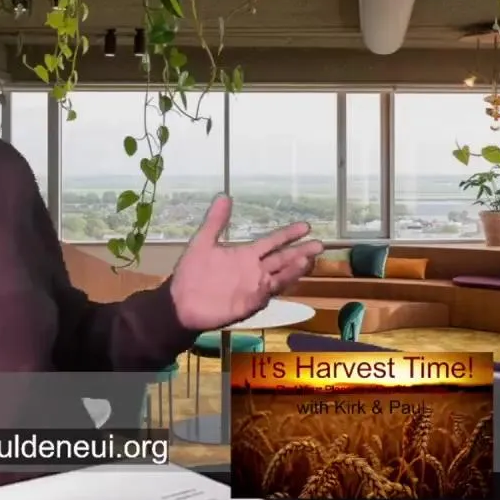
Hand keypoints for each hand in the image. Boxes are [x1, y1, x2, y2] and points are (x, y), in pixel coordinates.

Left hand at [170, 194, 323, 330]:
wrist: (180, 302)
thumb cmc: (192, 274)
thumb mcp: (202, 242)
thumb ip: (215, 222)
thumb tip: (224, 195)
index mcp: (247, 255)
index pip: (273, 242)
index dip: (289, 235)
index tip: (306, 226)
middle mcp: (255, 271)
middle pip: (283, 260)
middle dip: (301, 252)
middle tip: (319, 245)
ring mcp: (253, 288)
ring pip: (279, 278)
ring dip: (293, 270)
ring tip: (306, 261)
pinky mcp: (248, 304)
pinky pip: (263, 295)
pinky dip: (272, 288)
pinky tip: (279, 281)